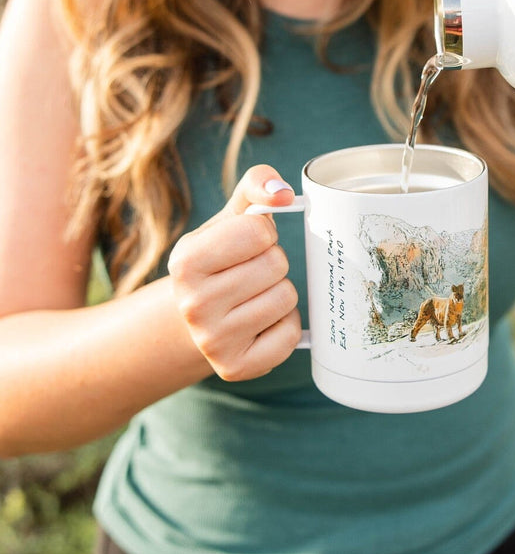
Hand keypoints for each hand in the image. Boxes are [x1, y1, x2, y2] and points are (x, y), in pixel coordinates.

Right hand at [168, 165, 300, 381]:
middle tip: (250, 274)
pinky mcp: (235, 368)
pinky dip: (284, 326)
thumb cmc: (222, 258)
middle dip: (272, 264)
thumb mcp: (231, 216)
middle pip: (276, 265)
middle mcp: (192, 303)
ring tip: (253, 297)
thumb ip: (257, 185)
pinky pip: (290, 335)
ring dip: (279, 293)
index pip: (259, 231)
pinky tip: (260, 324)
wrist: (199, 317)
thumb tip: (283, 193)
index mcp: (185, 260)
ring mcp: (212, 340)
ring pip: (286, 298)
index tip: (246, 246)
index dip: (263, 234)